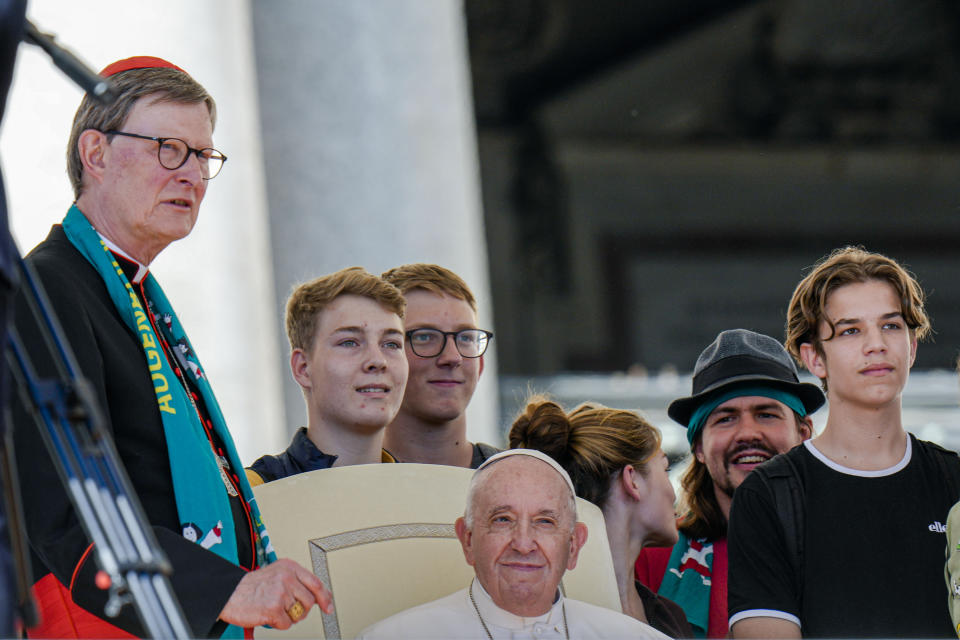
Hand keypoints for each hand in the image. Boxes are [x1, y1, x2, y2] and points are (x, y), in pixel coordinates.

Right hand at [219, 558, 333, 628]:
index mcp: (289, 567)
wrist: (228, 593)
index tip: (328, 607)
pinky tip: (268, 616)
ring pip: (299, 614)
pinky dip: (278, 624)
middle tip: (288, 610)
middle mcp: (287, 577)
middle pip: (309, 601)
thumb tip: (317, 596)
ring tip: (275, 610)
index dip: (325, 597)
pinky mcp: (274, 608)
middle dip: (301, 610)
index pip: (316, 583)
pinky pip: (286, 624)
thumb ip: (296, 581)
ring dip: (288, 617)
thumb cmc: (250, 586)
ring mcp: (281, 593)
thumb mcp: (276, 574)